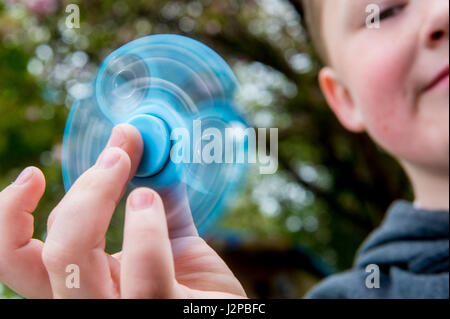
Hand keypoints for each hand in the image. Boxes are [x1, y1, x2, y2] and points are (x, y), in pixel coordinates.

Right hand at [0, 124, 245, 298]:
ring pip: (75, 260)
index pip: (17, 261)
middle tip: (116, 156)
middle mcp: (91, 303)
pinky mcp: (160, 313)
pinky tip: (153, 205)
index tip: (33, 174)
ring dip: (102, 201)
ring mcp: (123, 313)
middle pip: (49, 253)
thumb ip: (156, 195)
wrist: (231, 315)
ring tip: (141, 187)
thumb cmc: (197, 286)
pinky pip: (143, 271)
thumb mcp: (172, 237)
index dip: (9, 216)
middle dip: (81, 192)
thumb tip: (138, 139)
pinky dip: (146, 226)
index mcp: (84, 284)